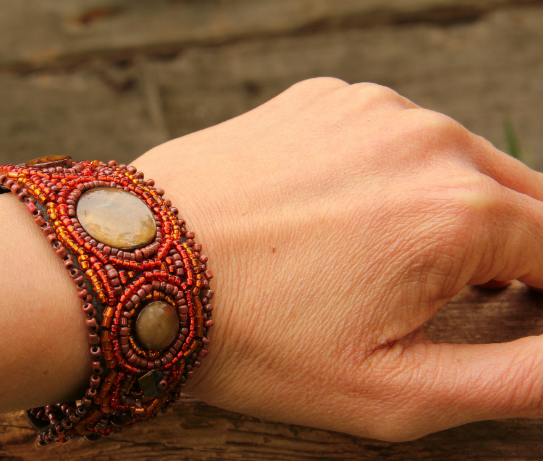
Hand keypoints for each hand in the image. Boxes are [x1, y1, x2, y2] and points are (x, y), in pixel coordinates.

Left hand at [132, 77, 542, 440]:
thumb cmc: (252, 337)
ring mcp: (367, 108)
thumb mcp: (391, 391)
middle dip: (513, 250)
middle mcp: (423, 139)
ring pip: (456, 159)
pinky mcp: (320, 99)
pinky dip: (393, 172)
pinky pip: (391, 134)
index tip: (522, 313)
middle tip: (471, 299)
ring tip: (397, 264)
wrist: (135, 269)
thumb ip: (515, 379)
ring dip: (451, 207)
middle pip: (521, 197)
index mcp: (458, 210)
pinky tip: (347, 215)